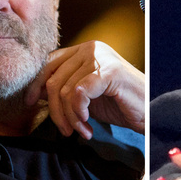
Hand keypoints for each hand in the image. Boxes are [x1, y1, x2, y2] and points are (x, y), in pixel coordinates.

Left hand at [26, 41, 144, 139]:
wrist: (149, 112)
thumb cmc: (120, 104)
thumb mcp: (85, 96)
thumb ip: (63, 89)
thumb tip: (34, 93)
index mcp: (84, 49)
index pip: (49, 63)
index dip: (36, 84)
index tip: (30, 104)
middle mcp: (91, 48)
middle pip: (54, 79)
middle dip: (55, 111)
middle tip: (65, 130)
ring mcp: (100, 57)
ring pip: (65, 91)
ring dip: (70, 118)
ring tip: (81, 131)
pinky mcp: (108, 72)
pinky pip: (78, 94)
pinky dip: (79, 113)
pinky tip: (88, 124)